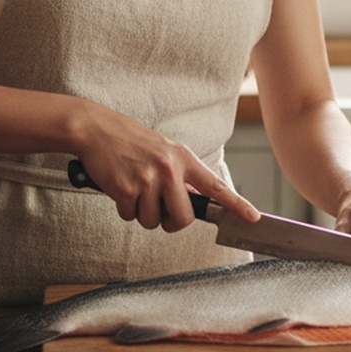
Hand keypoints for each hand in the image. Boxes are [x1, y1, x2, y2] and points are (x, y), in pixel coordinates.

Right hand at [73, 101, 258, 232]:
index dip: (236, 204)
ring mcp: (148, 179)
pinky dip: (123, 208)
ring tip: (133, 188)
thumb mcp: (163, 151)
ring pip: (153, 221)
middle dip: (170, 222)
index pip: (216, 185)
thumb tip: (192, 200)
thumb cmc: (130, 141)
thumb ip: (180, 174)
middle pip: (183, 218)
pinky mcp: (126, 189)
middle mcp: (170, 168)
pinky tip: (119, 187)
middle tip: (158, 210)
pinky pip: (130, 216)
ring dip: (141, 213)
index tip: (253, 218)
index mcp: (183, 158)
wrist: (97, 129)